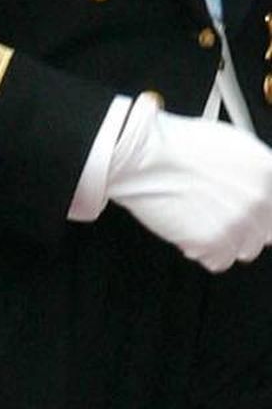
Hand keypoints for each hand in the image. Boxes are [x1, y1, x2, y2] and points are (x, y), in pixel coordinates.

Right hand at [103, 100, 271, 270]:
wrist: (147, 159)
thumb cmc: (181, 146)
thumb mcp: (234, 146)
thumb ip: (257, 173)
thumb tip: (262, 189)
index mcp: (268, 172)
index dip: (264, 215)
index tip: (255, 217)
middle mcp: (260, 200)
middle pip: (267, 234)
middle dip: (247, 229)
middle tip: (224, 218)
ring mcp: (239, 224)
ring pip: (245, 251)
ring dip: (226, 242)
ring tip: (203, 222)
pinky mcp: (214, 244)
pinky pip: (219, 262)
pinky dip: (203, 252)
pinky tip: (191, 231)